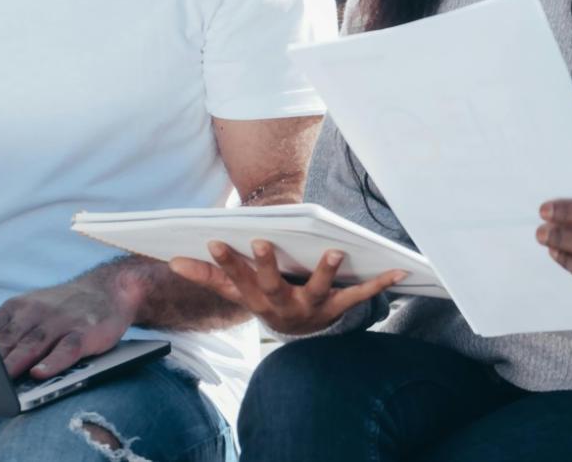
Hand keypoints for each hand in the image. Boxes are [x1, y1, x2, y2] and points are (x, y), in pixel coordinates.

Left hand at [0, 267, 145, 379]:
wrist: (111, 288)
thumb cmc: (63, 308)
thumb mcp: (30, 310)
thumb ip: (4, 331)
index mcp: (17, 308)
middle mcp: (36, 312)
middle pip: (7, 340)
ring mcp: (61, 321)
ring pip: (33, 344)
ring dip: (15, 363)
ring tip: (0, 382)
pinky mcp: (86, 331)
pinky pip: (67, 348)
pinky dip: (54, 361)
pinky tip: (40, 373)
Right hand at [171, 241, 405, 335]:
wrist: (298, 331)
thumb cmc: (265, 299)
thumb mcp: (237, 291)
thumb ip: (209, 276)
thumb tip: (173, 261)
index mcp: (256, 298)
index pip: (236, 279)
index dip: (226, 262)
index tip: (215, 240)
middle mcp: (281, 305)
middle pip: (272, 286)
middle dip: (266, 266)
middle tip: (262, 243)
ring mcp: (310, 307)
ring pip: (317, 290)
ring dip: (326, 271)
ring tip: (335, 251)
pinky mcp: (338, 308)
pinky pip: (360, 296)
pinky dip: (380, 283)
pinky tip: (398, 270)